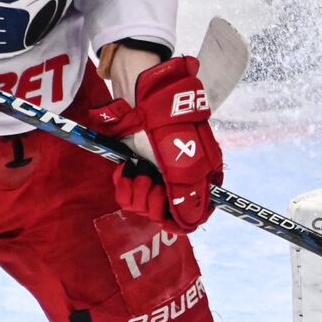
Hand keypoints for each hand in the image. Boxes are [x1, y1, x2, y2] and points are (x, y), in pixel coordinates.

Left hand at [103, 56, 223, 232]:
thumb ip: (187, 194)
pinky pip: (127, 195)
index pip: (194, 213)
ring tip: (138, 173)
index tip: (168, 212)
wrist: (141, 98)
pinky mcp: (135, 170)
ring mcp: (156, 175)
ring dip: (137, 193)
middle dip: (154, 204)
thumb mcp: (183, 161)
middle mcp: (177, 179)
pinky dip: (123, 186)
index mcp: (198, 176)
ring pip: (144, 206)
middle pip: (166, 214)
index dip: (180, 218)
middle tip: (151, 183)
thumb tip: (191, 223)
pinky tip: (124, 171)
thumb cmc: (168, 125)